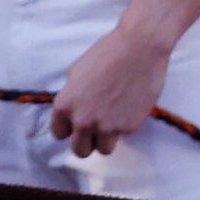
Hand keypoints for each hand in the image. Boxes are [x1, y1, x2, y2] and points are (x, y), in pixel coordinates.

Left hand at [47, 20, 175, 157]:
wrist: (140, 48)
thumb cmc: (107, 53)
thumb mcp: (77, 73)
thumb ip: (73, 97)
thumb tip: (75, 110)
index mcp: (65, 106)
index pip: (59, 134)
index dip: (70, 128)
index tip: (78, 123)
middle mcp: (83, 120)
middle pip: (80, 150)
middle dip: (87, 142)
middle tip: (96, 131)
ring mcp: (107, 126)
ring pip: (104, 149)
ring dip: (107, 139)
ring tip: (115, 121)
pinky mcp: (131, 127)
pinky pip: (125, 134)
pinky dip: (127, 124)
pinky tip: (131, 105)